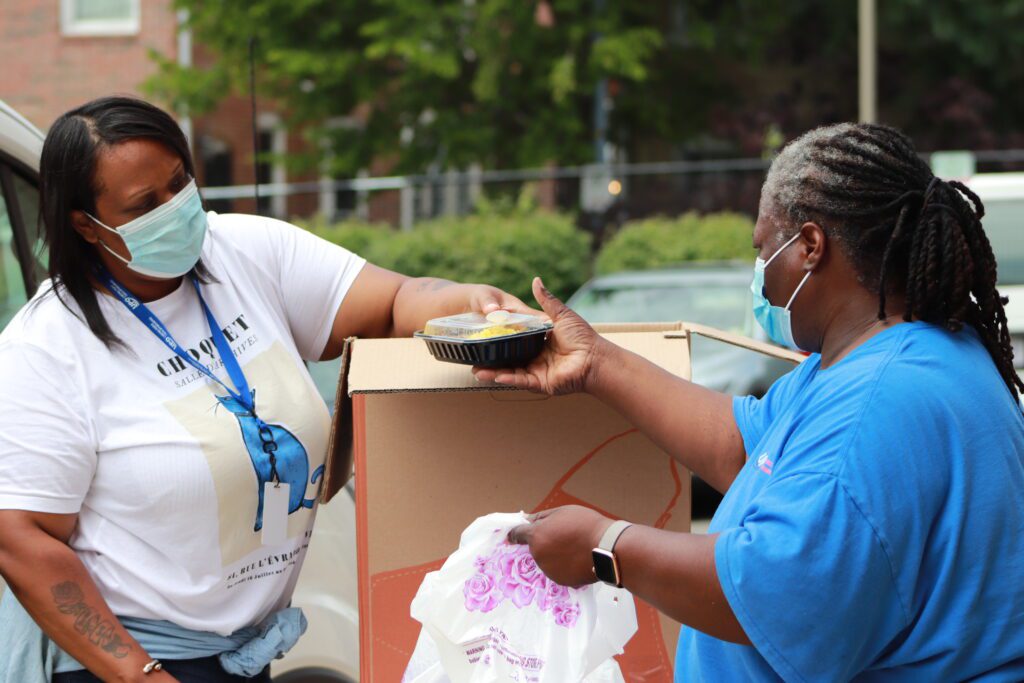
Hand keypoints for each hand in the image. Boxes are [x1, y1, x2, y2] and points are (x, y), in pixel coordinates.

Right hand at [473, 277, 606, 394]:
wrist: (594, 359)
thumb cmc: (582, 337)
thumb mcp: (561, 314)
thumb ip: (546, 300)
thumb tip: (536, 280)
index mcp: (541, 340)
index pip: (517, 338)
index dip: (502, 336)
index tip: (485, 333)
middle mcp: (537, 356)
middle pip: (510, 357)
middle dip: (492, 357)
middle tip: (474, 353)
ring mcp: (537, 370)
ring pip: (510, 371)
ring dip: (493, 370)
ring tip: (475, 369)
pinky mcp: (540, 382)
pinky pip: (519, 380)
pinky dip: (505, 378)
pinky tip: (490, 375)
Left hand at [507, 506, 613, 586]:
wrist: (606, 547)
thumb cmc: (586, 525)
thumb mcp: (562, 511)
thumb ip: (540, 517)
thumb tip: (526, 520)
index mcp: (536, 536)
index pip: (517, 534)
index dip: (515, 534)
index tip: (513, 535)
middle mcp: (538, 556)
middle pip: (535, 547)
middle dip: (544, 542)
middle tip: (563, 535)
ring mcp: (549, 570)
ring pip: (547, 560)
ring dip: (554, 555)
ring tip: (574, 547)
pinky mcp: (561, 581)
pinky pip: (558, 571)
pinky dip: (564, 566)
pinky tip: (577, 558)